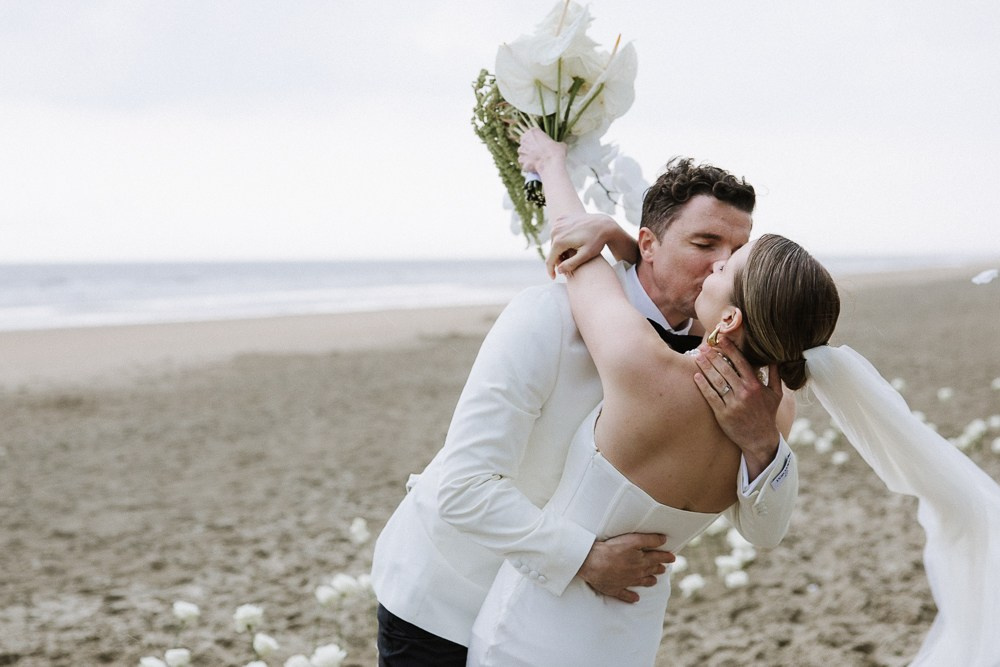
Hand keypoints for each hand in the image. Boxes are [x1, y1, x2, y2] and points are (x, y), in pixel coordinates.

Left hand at [517, 128, 566, 174]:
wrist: (551, 163)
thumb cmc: (556, 152)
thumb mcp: (560, 144)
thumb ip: (557, 144)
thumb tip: (560, 147)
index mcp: (533, 132)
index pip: (531, 134)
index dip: (536, 140)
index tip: (540, 145)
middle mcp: (525, 139)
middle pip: (525, 142)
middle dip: (529, 147)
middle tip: (537, 153)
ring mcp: (521, 150)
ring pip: (522, 152)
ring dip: (526, 155)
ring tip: (535, 160)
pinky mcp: (521, 160)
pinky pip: (522, 162)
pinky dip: (526, 164)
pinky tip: (533, 166)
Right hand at [545, 213, 618, 278]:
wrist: (603, 223)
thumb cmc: (597, 240)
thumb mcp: (586, 255)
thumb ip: (571, 264)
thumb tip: (559, 270)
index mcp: (560, 240)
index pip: (550, 259)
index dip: (550, 270)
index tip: (553, 278)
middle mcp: (555, 230)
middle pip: (552, 250)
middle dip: (559, 258)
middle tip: (570, 264)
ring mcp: (558, 223)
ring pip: (554, 241)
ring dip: (560, 249)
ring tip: (572, 253)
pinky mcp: (561, 218)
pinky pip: (558, 233)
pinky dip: (562, 239)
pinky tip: (572, 242)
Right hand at [576, 533, 674, 602]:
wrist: (592, 563)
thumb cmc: (612, 549)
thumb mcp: (632, 540)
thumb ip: (649, 540)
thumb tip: (664, 540)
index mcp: (641, 561)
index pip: (657, 558)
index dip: (666, 557)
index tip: (672, 558)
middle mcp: (636, 572)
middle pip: (649, 570)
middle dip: (657, 569)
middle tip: (663, 569)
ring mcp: (625, 582)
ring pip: (640, 583)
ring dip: (648, 582)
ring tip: (654, 582)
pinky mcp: (614, 589)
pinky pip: (625, 595)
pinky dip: (631, 597)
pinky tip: (635, 599)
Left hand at [692, 336, 782, 478]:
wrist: (760, 440)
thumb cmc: (767, 415)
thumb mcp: (776, 395)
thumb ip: (775, 375)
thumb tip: (775, 358)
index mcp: (756, 386)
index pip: (741, 362)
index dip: (730, 349)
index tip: (721, 339)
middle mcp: (744, 393)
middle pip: (725, 369)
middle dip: (713, 356)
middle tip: (703, 347)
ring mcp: (733, 404)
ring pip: (716, 381)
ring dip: (705, 367)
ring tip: (697, 357)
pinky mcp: (723, 414)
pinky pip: (710, 396)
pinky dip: (703, 385)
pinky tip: (696, 376)